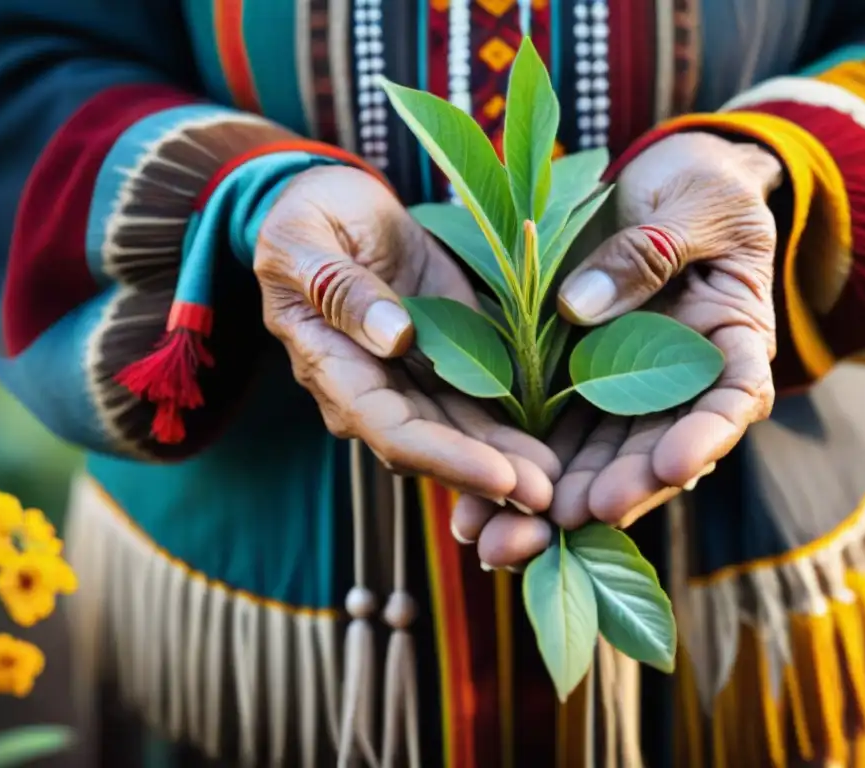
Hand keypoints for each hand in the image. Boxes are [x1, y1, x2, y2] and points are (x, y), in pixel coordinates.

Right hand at [255, 165, 558, 507]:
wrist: (341, 209)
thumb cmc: (310, 217)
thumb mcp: (305, 238)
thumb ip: (341, 290)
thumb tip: (393, 338)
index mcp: (330, 367)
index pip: (390, 430)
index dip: (445, 457)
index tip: (500, 474)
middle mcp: (373, 391)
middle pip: (432, 451)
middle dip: (488, 476)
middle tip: (546, 496)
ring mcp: (413, 382)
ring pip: (462, 439)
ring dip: (508, 463)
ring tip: (558, 481)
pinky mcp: (448, 363)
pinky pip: (480, 406)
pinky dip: (513, 429)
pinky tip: (553, 445)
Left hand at [452, 132, 781, 567]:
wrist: (664, 180)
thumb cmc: (701, 185)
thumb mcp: (693, 203)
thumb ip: (651, 252)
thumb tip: (578, 309)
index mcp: (732, 340)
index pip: (732, 399)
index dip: (705, 438)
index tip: (672, 467)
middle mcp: (681, 377)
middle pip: (657, 446)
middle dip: (618, 488)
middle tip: (573, 517)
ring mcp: (627, 383)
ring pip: (600, 452)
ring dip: (561, 495)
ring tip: (514, 531)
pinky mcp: (577, 379)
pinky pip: (552, 426)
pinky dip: (523, 461)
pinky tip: (483, 497)